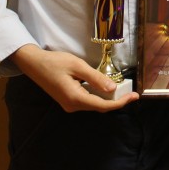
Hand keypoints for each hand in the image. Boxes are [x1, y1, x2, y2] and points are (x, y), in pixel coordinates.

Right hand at [10, 44, 138, 112]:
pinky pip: (87, 100)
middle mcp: (72, 106)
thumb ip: (95, 78)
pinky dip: (98, 95)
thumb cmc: (55, 62)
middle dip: (116, 100)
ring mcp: (69, 105)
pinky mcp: (68, 100)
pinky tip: (104, 87)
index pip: (103, 106)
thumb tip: (112, 89)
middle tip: (131, 91)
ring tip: (121, 88)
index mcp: (75, 98)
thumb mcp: (78, 66)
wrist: (34, 64)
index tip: (134, 96)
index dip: (121, 102)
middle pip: (100, 107)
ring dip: (107, 98)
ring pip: (94, 104)